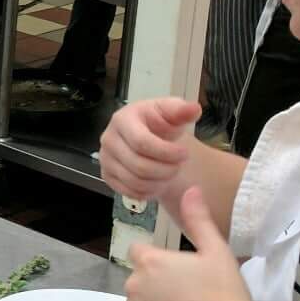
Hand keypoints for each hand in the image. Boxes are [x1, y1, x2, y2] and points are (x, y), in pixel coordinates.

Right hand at [99, 96, 199, 210]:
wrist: (149, 136)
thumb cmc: (159, 124)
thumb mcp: (172, 114)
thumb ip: (182, 111)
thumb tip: (194, 109)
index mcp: (122, 119)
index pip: (142, 142)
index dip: (167, 152)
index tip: (184, 153)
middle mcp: (109, 139)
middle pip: (139, 165)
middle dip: (166, 170)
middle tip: (178, 165)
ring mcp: (105, 159)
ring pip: (135, 181)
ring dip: (159, 181)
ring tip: (170, 172)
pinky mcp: (107, 176)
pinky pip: (130, 192)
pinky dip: (148, 191)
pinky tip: (157, 180)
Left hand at [123, 186, 267, 300]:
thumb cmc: (225, 294)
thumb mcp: (216, 251)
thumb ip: (198, 219)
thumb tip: (191, 190)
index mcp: (150, 260)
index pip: (140, 252)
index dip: (158, 260)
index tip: (178, 272)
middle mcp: (133, 284)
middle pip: (139, 279)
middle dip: (156, 284)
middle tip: (188, 295)